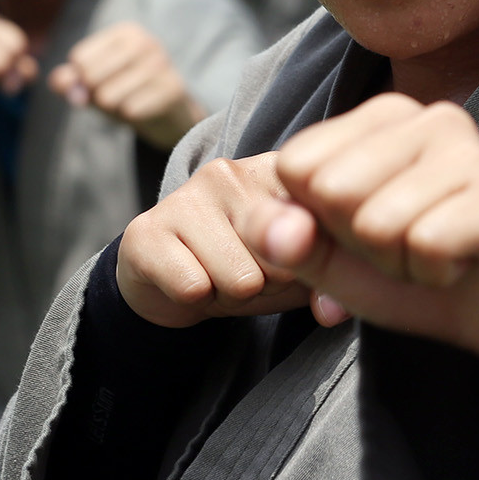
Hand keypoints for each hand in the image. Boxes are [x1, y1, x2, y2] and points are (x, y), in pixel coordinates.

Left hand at [48, 22, 205, 150]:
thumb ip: (72, 80)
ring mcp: (162, 64)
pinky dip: (130, 117)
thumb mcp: (96, 84)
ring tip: (129, 102)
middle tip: (114, 96)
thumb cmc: (128, 93)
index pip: (79, 59)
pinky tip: (144, 109)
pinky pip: (130, 111)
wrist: (172, 114)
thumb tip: (59, 81)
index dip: (81, 80)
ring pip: (107, 96)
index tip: (100, 82)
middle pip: (90, 77)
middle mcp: (145, 42)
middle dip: (95, 95)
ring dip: (113, 108)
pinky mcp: (173, 88)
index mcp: (125, 32)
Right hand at [115, 154, 309, 327]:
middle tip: (244, 271)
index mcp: (275, 170)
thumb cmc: (246, 267)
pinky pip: (194, 288)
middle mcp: (230, 171)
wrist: (172, 280)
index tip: (283, 259)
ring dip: (231, 296)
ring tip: (217, 277)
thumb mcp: (297, 273)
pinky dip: (195, 301)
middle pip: (279, 262)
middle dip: (267, 284)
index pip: (314, 232)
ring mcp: (184, 196)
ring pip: (239, 280)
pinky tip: (188, 279)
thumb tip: (333, 309)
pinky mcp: (145, 231)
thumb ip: (328, 284)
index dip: (302, 265)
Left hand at [239, 95, 478, 394]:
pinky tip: (458, 262)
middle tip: (402, 243)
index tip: (362, 228)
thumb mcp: (324, 257)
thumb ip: (281, 238)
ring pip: (378, 223)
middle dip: (358, 242)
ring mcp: (469, 152)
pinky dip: (433, 274)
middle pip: (333, 191)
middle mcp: (426, 117)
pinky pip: (426, 246)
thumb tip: (280, 232)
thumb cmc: (406, 266)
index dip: (317, 218)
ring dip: (398, 263)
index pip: (295, 165)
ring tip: (431, 251)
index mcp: (377, 116)